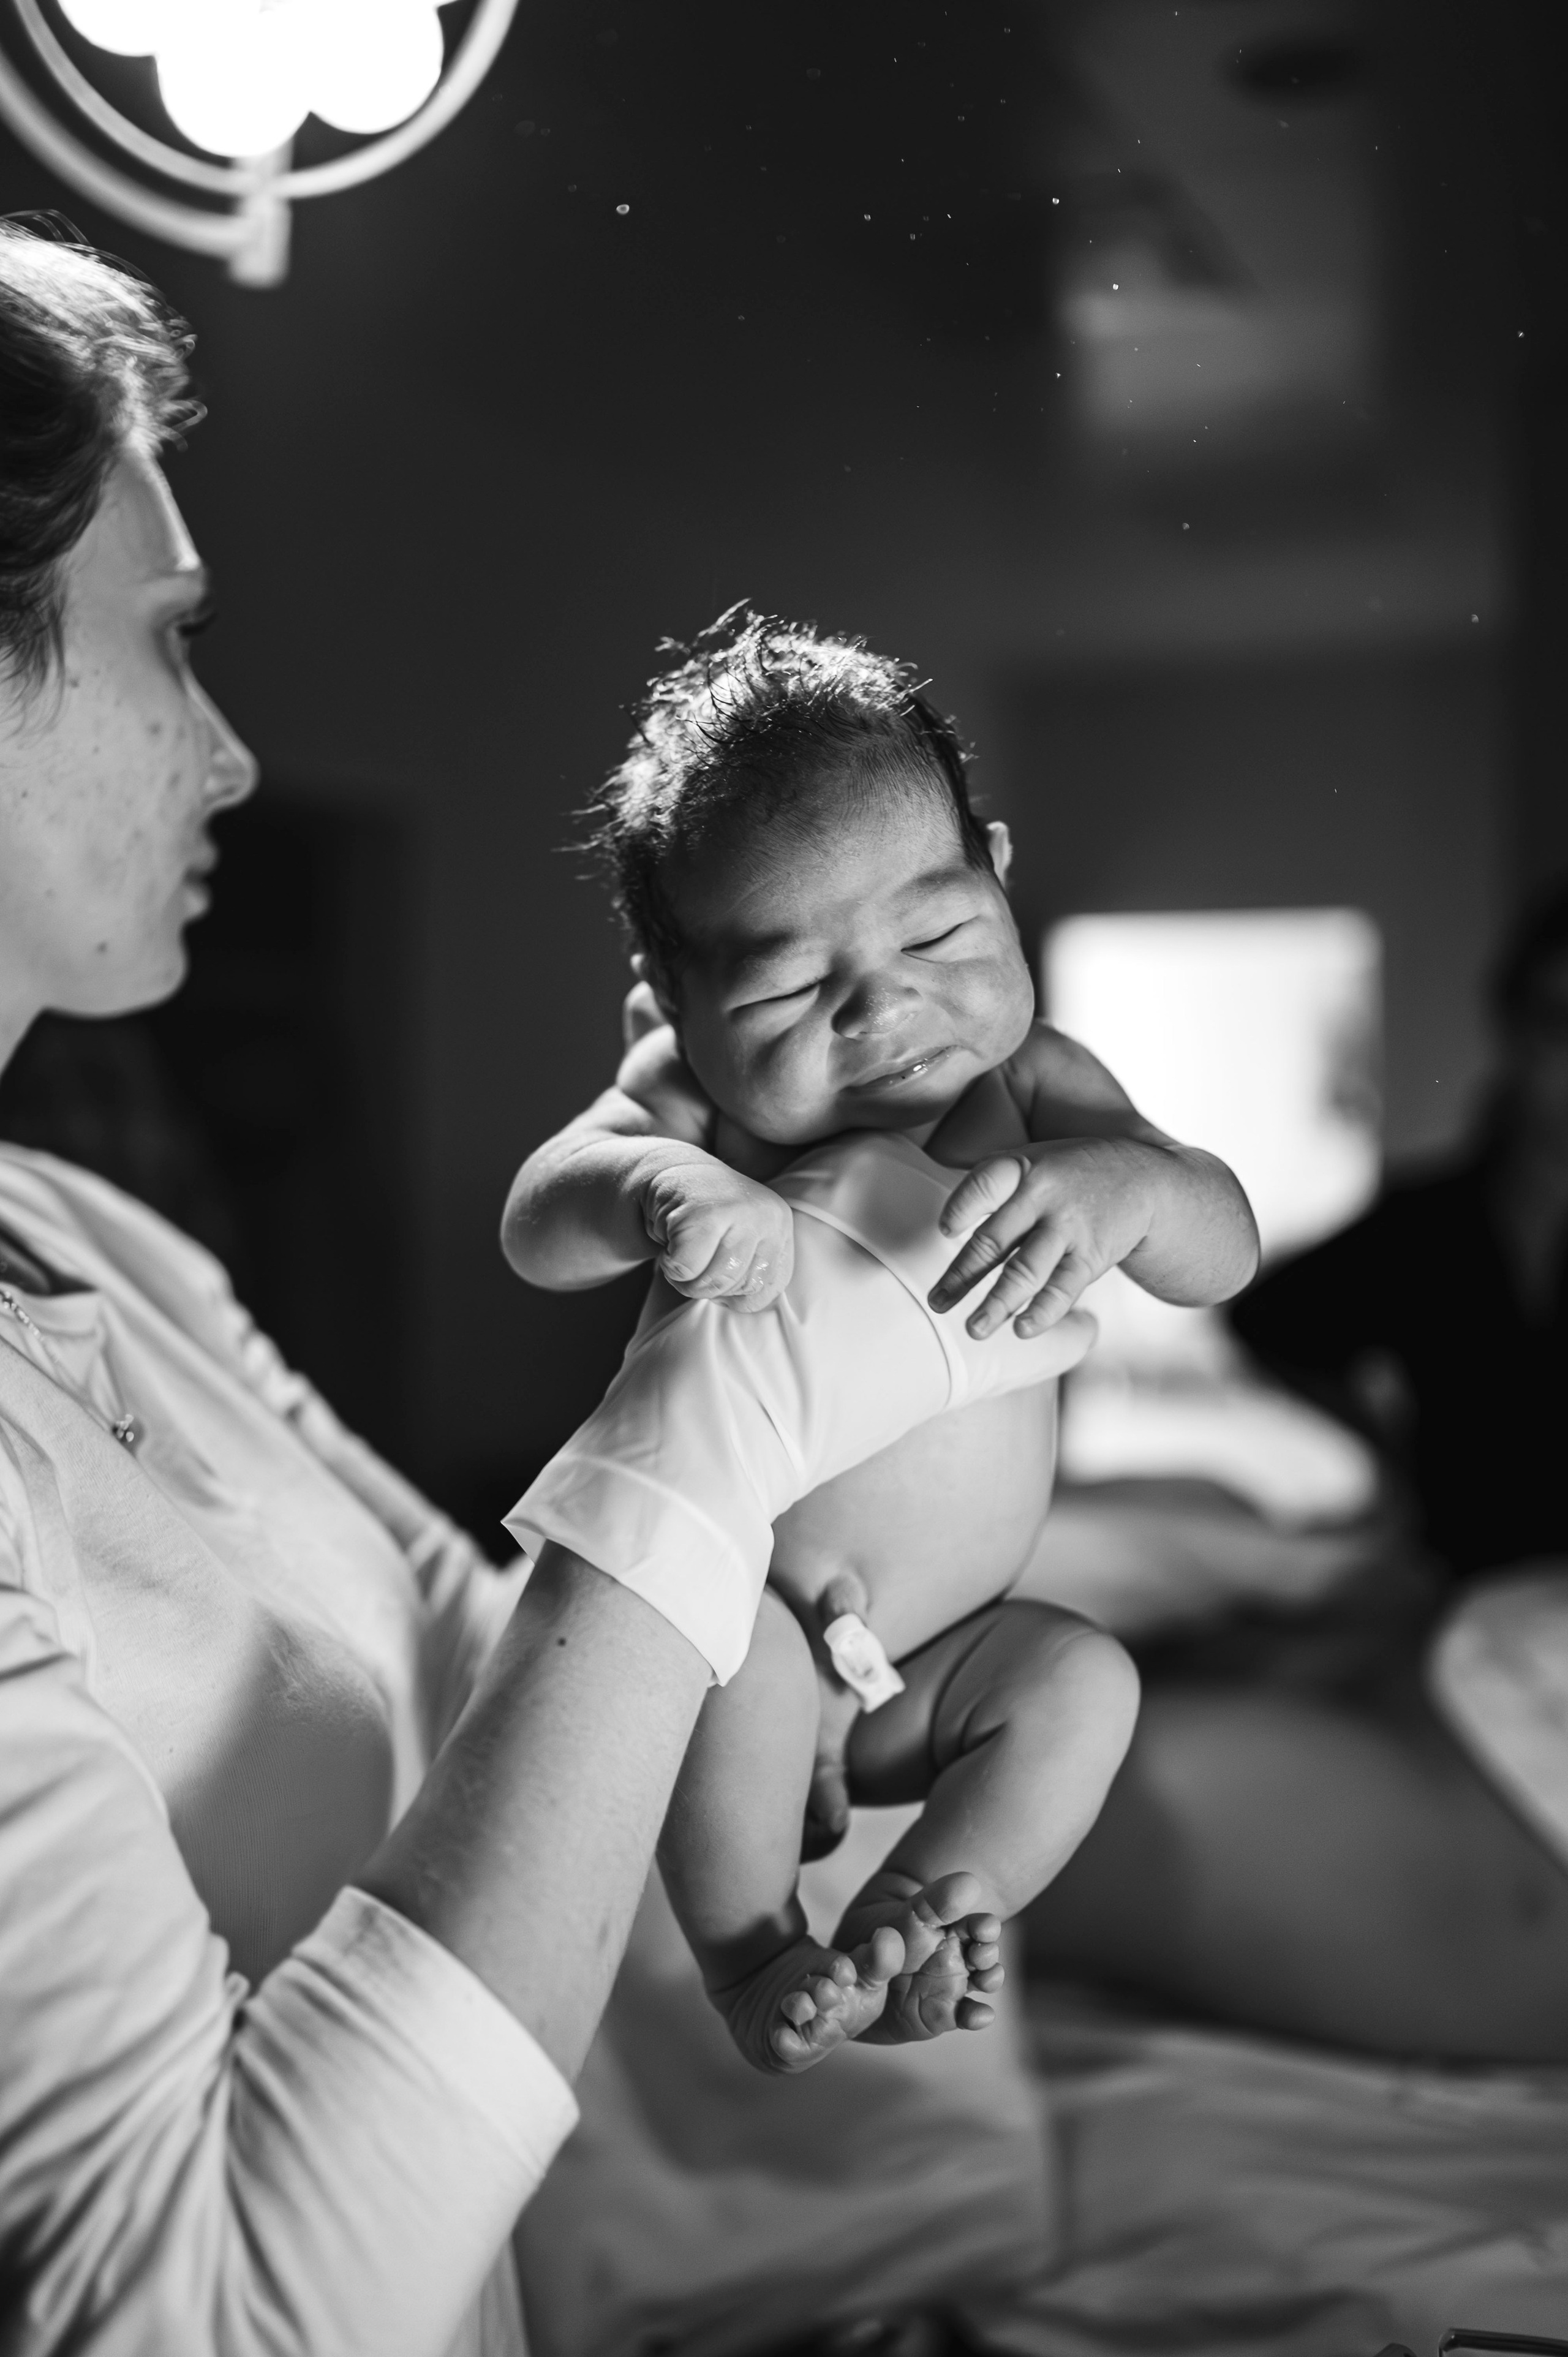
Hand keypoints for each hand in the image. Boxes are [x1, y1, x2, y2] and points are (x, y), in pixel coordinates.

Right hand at [641, 1155, 794, 1309]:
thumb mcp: (742, 1237)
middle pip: (740, 1287)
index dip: (736, 1293)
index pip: (767, 1289)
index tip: (716, 1269)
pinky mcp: (701, 1214)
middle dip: (707, 1285)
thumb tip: (745, 1306)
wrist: (667, 1167)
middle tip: (693, 1258)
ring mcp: (738, 1212)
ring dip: (686, 1279)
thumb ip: (753, 1269)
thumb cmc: (705, 1215)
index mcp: (780, 1225)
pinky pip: (685, 1269)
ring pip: (713, 1282)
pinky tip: (670, 1241)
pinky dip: (670, 1265)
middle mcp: (767, 1216)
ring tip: (682, 1251)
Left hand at [929, 1137, 1155, 1337]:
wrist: (1146, 1181)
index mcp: (1022, 1167)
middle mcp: (1043, 1197)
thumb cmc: (1071, 1174)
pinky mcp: (1091, 1256)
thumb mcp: (1034, 1160)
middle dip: (962, 1276)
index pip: (985, 1184)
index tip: (944, 1231)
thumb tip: (942, 1225)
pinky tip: (1021, 1330)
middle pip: (994, 1240)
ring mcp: (1068, 1228)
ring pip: (1025, 1271)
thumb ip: (993, 1187)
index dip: (963, 1207)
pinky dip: (1042, 1312)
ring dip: (997, 1304)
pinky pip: (1063, 1289)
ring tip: (973, 1330)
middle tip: (936, 1304)